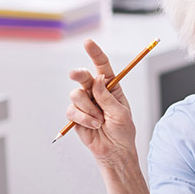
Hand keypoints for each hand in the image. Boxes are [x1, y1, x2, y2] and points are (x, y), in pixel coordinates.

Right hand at [66, 39, 135, 164]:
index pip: (102, 66)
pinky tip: (93, 125)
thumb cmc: (123, 131)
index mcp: (111, 87)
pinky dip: (84, 118)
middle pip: (83, 76)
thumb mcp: (120, 113)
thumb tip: (99, 79)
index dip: (95, 53)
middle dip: (79, 74)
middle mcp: (96, 92)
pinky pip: (72, 110)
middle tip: (76, 75)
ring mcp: (85, 103)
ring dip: (89, 109)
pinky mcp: (76, 115)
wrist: (114, 151)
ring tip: (100, 121)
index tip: (88, 42)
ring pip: (76, 95)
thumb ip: (107, 96)